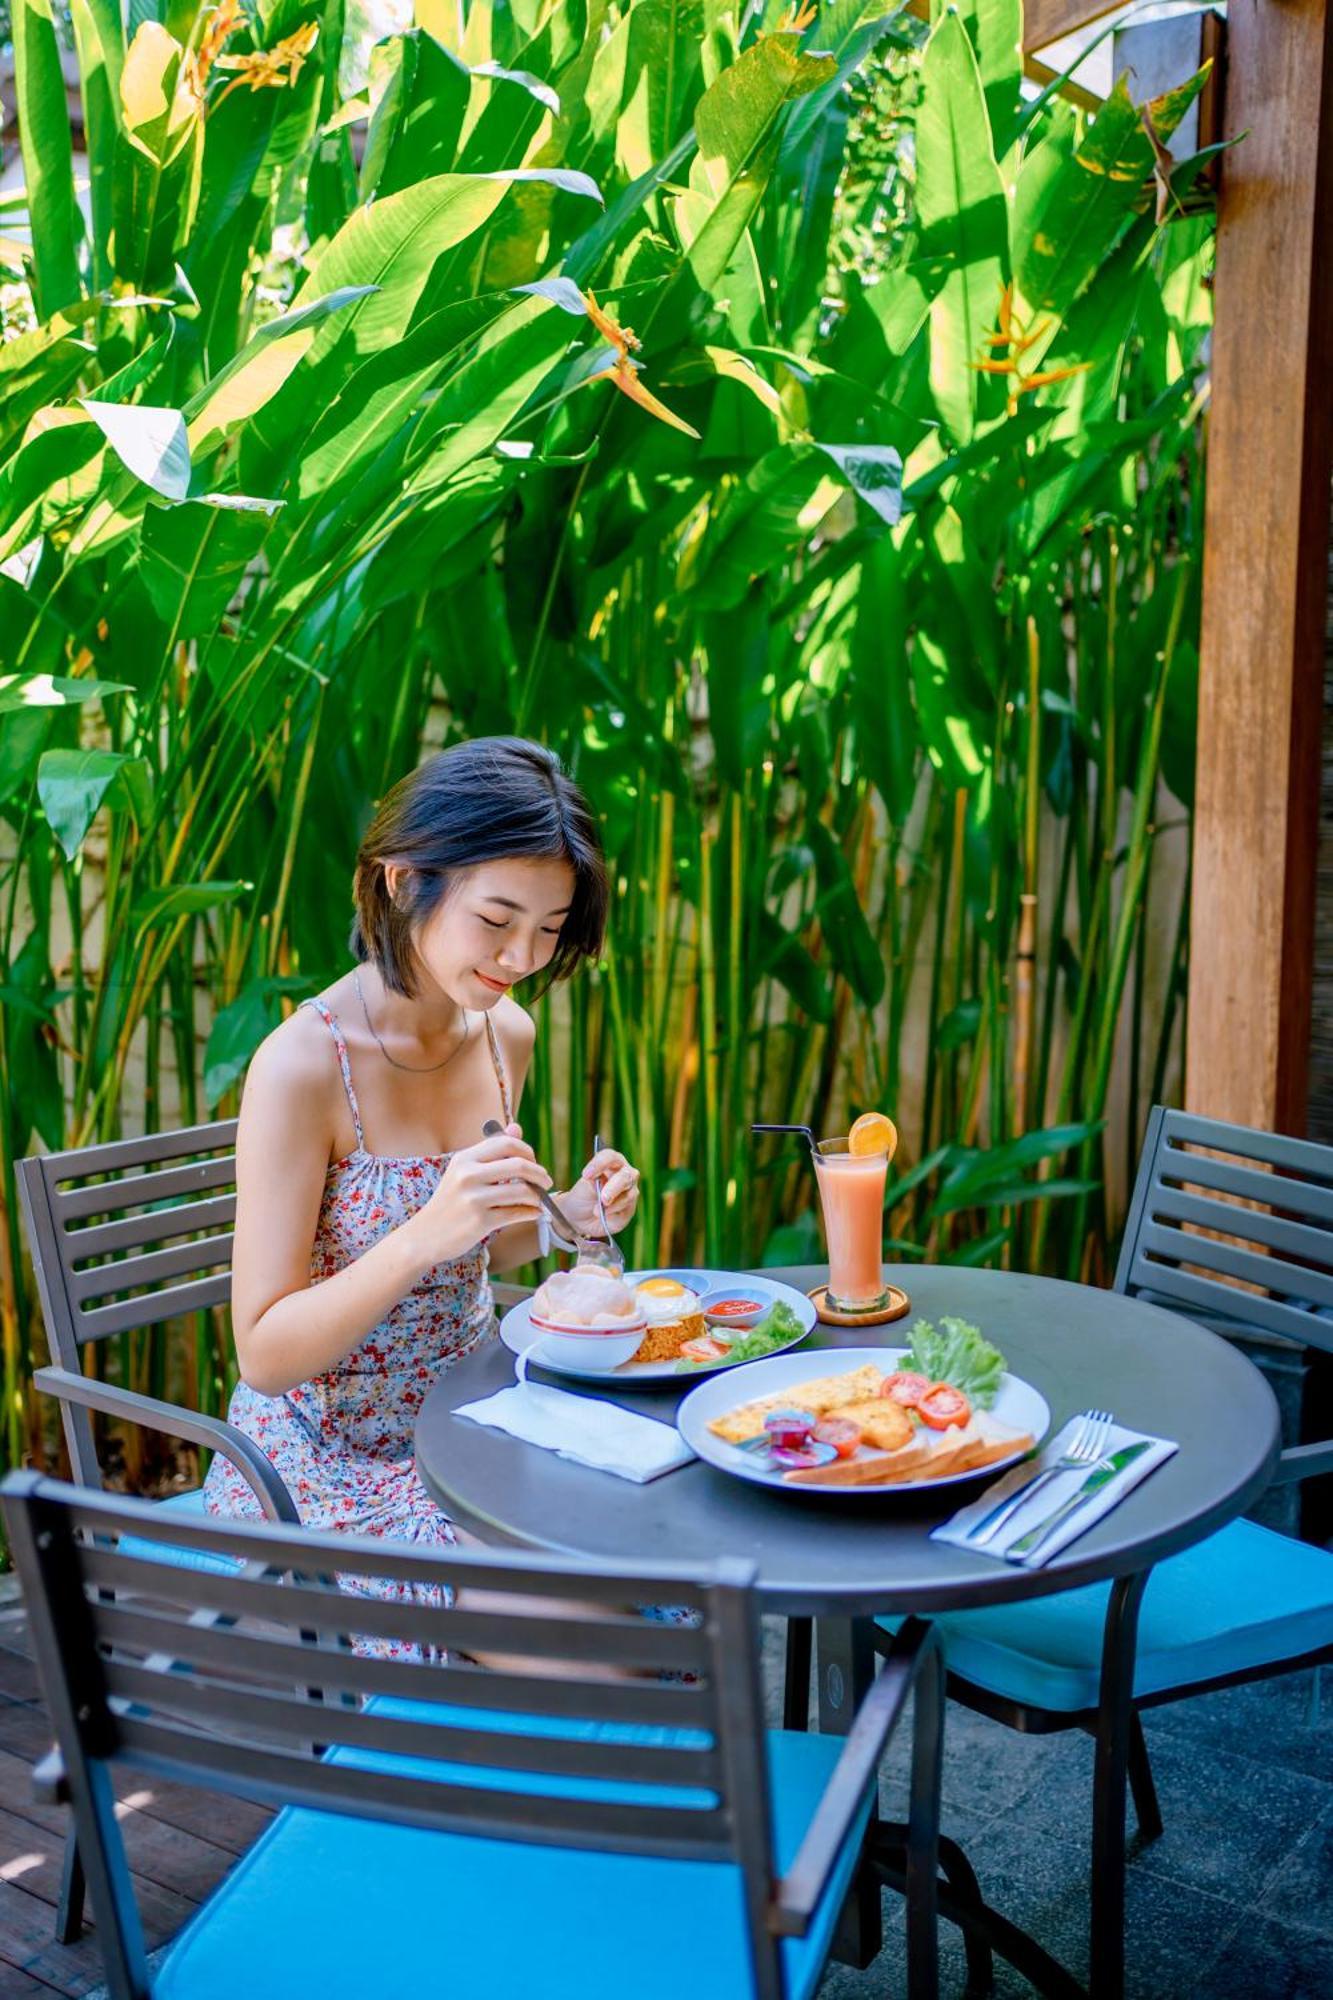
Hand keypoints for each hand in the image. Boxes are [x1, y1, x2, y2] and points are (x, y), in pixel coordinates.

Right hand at [408, 1125, 550, 1265]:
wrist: (425, 1236)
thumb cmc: (450, 1202)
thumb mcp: (463, 1171)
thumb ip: (491, 1150)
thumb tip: (516, 1127)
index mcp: (464, 1159)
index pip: (506, 1143)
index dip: (527, 1151)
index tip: (533, 1162)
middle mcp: (468, 1175)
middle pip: (518, 1164)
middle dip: (539, 1173)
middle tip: (546, 1181)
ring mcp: (474, 1199)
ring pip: (522, 1191)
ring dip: (538, 1196)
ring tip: (539, 1200)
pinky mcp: (480, 1221)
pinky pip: (517, 1213)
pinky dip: (532, 1212)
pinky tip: (534, 1213)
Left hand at [556, 1147, 639, 1238]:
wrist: (580, 1216)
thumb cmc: (582, 1196)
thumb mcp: (583, 1187)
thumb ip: (593, 1182)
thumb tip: (601, 1182)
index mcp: (613, 1162)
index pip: (610, 1157)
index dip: (599, 1164)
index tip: (585, 1175)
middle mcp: (625, 1174)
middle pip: (625, 1176)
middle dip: (613, 1188)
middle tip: (603, 1198)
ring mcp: (630, 1192)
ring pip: (628, 1195)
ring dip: (612, 1204)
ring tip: (595, 1211)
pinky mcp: (629, 1209)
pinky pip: (625, 1211)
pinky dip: (612, 1214)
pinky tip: (602, 1217)